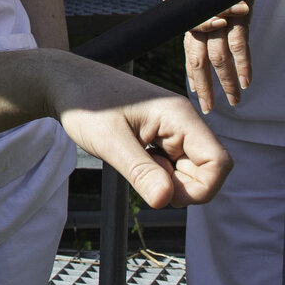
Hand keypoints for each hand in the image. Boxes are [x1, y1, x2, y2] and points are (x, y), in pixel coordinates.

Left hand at [45, 55, 232, 207]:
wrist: (65, 82)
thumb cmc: (86, 105)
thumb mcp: (109, 142)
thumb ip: (140, 171)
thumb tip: (166, 201)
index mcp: (179, 116)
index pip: (219, 162)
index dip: (200, 188)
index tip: (164, 193)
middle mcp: (182, 121)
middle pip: (207, 170)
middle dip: (181, 187)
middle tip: (142, 179)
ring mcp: (172, 128)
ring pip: (189, 170)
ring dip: (167, 180)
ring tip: (134, 163)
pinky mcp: (160, 135)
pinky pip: (172, 164)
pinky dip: (157, 172)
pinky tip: (133, 159)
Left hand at [166, 0, 251, 112]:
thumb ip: (212, 7)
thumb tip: (218, 25)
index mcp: (190, 11)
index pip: (189, 48)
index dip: (193, 73)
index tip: (196, 94)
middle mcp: (199, 14)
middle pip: (199, 57)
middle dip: (205, 86)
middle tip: (209, 110)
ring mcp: (217, 13)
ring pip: (218, 55)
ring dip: (228, 81)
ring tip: (234, 102)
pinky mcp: (235, 9)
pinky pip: (239, 42)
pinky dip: (244, 64)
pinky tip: (247, 82)